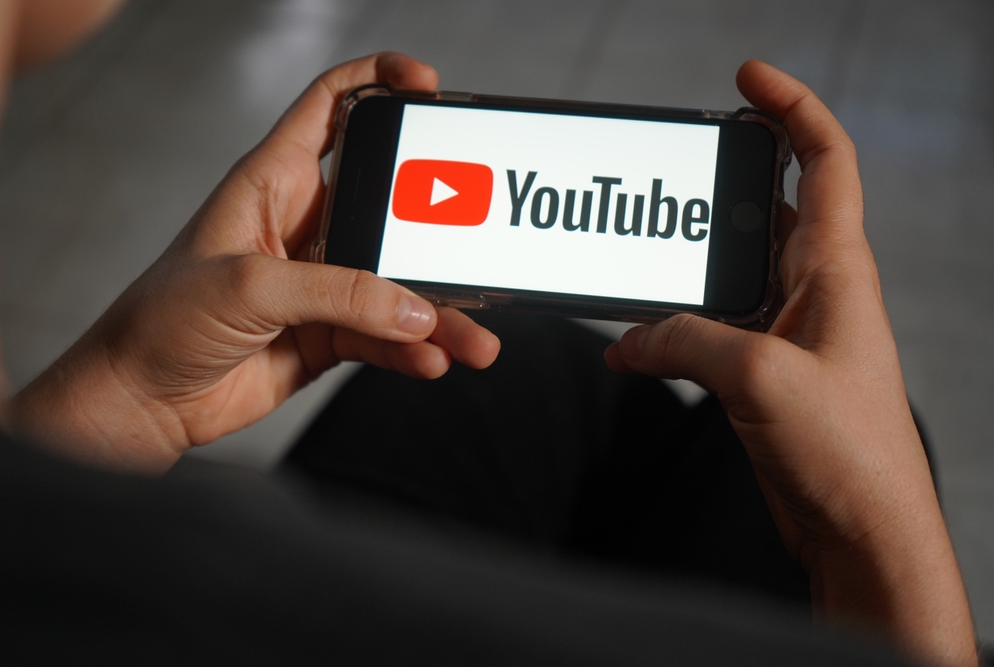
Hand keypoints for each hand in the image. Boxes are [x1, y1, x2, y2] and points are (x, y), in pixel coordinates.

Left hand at [11, 52, 499, 472]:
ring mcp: (323, 283)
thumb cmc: (162, 320)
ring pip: (399, 284)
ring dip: (439, 310)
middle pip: (390, 205)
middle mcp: (306, 225)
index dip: (380, 81)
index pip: (333, 106)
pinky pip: (388, 336)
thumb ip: (338, 293)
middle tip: (471, 245)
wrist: (143, 399)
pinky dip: (415, 350)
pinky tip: (431, 360)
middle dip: (437, 226)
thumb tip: (412, 309)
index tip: (427, 85)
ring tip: (471, 337)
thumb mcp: (249, 287)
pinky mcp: (331, 333)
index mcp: (274, 181)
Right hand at [606, 61, 975, 665]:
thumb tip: (636, 337)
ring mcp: (785, 332)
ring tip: (634, 258)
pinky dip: (668, 332)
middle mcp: (813, 291)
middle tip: (667, 173)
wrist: (859, 529)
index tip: (748, 78)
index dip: (792, 108)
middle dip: (716, 187)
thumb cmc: (846, 452)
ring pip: (726, 275)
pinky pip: (708, 330)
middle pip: (763, 210)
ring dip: (682, 270)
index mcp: (836, 269)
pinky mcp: (760, 372)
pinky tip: (630, 346)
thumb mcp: (759, 376)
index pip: (824, 161)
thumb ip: (687, 339)